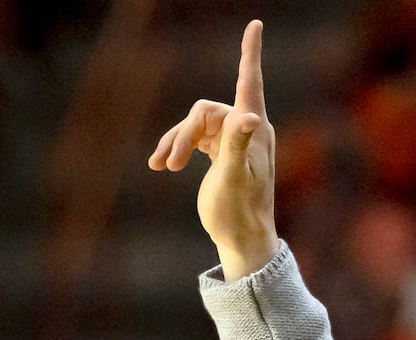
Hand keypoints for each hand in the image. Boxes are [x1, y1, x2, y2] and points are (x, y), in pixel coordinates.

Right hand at [148, 20, 277, 280]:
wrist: (242, 239)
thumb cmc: (241, 211)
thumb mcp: (236, 178)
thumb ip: (238, 146)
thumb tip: (250, 118)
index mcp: (254, 130)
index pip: (250, 83)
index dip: (249, 53)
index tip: (255, 24)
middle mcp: (245, 130)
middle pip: (205, 112)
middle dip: (183, 134)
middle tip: (170, 164)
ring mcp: (231, 142)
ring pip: (194, 126)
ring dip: (174, 143)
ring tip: (161, 166)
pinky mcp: (219, 154)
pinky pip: (193, 140)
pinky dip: (175, 149)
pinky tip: (160, 165)